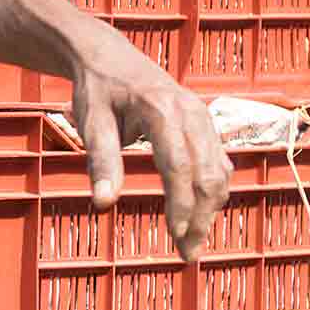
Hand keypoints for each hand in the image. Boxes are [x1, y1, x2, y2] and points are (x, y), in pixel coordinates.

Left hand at [68, 36, 229, 259]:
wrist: (108, 55)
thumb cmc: (97, 90)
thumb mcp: (91, 122)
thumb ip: (101, 161)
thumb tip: (103, 204)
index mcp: (162, 109)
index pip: (179, 166)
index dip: (181, 204)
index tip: (176, 236)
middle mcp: (191, 111)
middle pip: (207, 173)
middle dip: (201, 217)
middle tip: (188, 254)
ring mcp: (202, 116)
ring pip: (219, 170)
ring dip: (210, 209)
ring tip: (192, 243)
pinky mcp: (204, 123)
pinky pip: (218, 161)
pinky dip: (213, 191)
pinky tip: (201, 215)